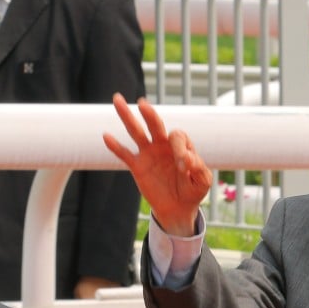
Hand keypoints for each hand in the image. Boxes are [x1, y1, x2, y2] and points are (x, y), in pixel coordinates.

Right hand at [103, 93, 211, 236]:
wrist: (178, 208)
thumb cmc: (192, 191)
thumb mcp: (202, 181)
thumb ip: (199, 168)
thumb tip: (187, 158)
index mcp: (181, 145)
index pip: (177, 137)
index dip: (180, 149)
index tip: (184, 168)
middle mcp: (163, 145)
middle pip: (154, 124)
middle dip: (149, 114)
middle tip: (143, 104)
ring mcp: (148, 154)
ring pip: (136, 132)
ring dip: (127, 116)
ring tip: (117, 99)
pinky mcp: (137, 166)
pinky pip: (125, 154)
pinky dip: (115, 146)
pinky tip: (106, 136)